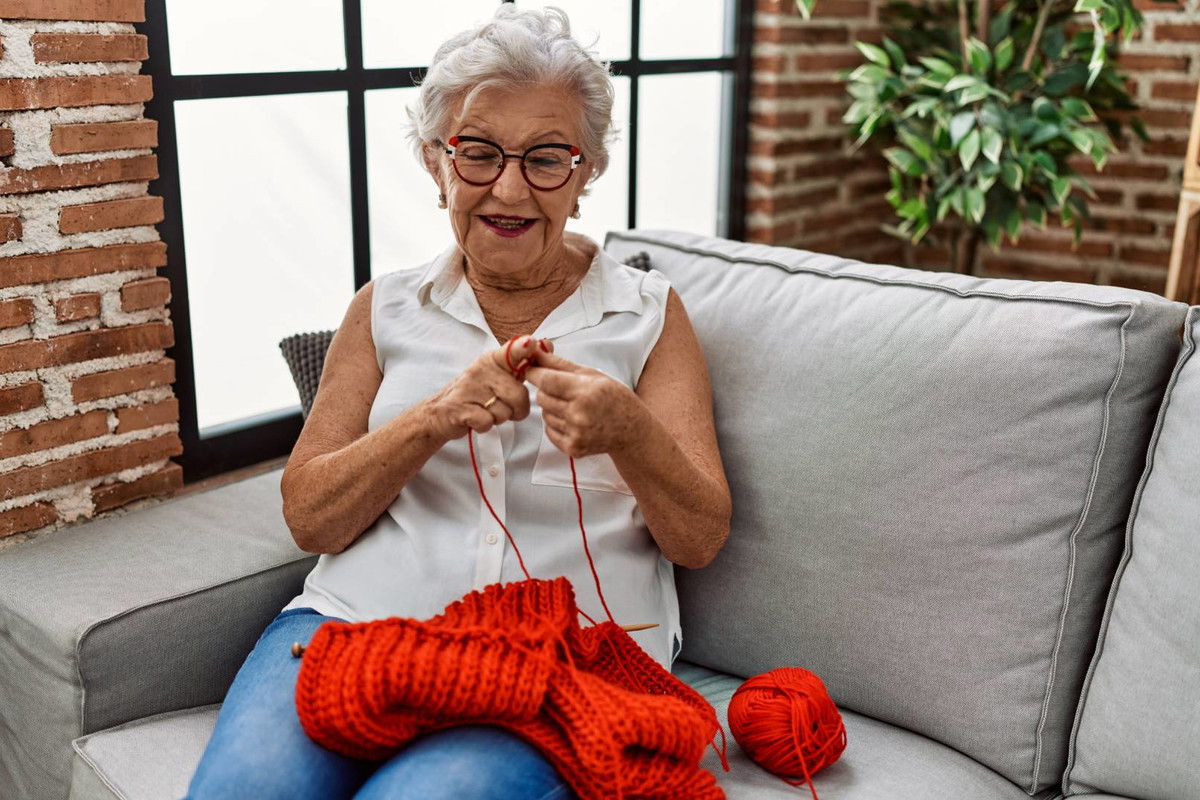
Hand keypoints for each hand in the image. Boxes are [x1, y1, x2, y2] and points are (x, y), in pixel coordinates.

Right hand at [424, 335, 545, 439]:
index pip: (512, 350)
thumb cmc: (476, 394)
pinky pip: (487, 422)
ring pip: (504, 412)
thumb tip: (547, 343)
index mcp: (493, 360)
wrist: (440, 413)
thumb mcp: (499, 374)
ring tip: (487, 411)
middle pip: (519, 395)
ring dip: (499, 418)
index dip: (524, 348)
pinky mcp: (460, 408)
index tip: (532, 344)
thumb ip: (522, 362)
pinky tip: (476, 419)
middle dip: (517, 409)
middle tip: (502, 407)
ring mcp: (469, 388)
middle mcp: (481, 370)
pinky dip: (485, 426)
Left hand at [525, 349, 642, 457]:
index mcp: (586, 391)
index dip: (534, 373)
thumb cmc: (614, 398)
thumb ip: (560, 363)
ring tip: (573, 406)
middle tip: (562, 390)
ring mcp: (576, 433)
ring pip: (544, 414)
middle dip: (546, 390)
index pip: (546, 380)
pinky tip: (573, 420)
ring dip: (552, 408)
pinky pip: (549, 430)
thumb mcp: (592, 374)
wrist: (632, 431)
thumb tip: (536, 350)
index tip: (532, 369)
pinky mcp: (573, 448)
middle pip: (541, 397)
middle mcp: (579, 414)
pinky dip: (556, 424)